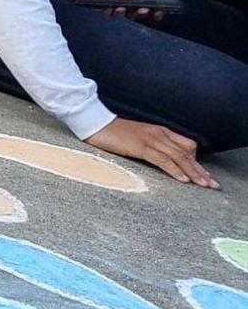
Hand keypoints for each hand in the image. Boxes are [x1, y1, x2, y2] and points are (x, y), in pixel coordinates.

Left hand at [60, 0, 157, 21]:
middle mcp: (125, 16)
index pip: (149, 15)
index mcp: (135, 8)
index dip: (155, 15)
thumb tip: (132, 0)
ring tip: (121, 8)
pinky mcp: (95, 19)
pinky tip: (107, 10)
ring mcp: (110, 19)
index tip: (158, 11)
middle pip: (135, 20)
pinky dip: (105, 16)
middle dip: (139, 16)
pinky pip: (101, 21)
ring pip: (119, 22)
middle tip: (142, 10)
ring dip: (121, 16)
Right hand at [88, 117, 217, 188]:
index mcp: (160, 131)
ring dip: (193, 173)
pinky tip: (183, 180)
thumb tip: (160, 159)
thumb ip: (151, 145)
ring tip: (203, 185)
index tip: (204, 175)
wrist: (95, 123)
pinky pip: (163, 160)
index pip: (187, 146)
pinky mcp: (141, 146)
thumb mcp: (137, 138)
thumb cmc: (112, 133)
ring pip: (179, 158)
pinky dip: (175, 170)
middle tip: (212, 184)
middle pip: (187, 154)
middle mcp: (160, 134)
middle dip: (201, 170)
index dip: (197, 162)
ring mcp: (151, 139)